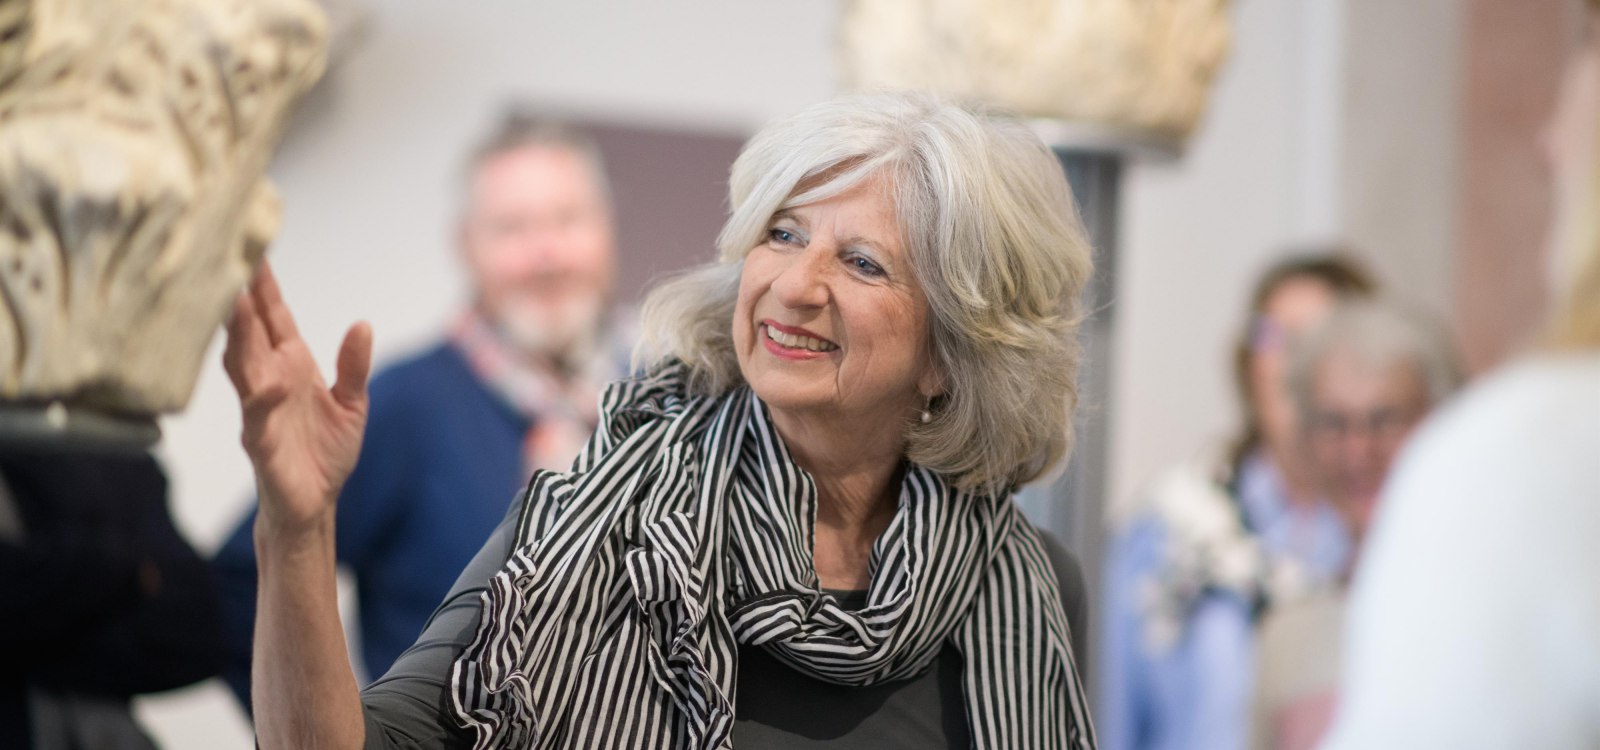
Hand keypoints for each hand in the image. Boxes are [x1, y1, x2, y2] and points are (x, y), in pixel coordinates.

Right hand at [222, 263, 371, 536]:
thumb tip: (362, 324)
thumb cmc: (324, 452)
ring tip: (233, 302)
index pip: (273, 319)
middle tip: (231, 258)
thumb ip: (354, 366)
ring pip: (243, 365)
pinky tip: (264, 382)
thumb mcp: (352, 403)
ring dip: (239, 336)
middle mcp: (269, 381)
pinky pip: (257, 416)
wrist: (314, 505)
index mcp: (291, 366)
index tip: (255, 250)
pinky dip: (260, 398)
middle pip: (250, 332)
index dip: (263, 288)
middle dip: (239, 297)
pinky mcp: (261, 442)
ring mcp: (260, 410)